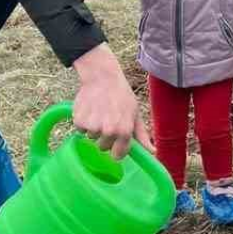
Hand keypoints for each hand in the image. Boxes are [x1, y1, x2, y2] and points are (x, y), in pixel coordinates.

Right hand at [72, 43, 153, 158]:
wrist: (103, 77)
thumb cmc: (122, 96)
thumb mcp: (135, 114)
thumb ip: (142, 136)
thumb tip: (153, 152)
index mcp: (124, 131)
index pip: (118, 155)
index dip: (117, 149)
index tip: (116, 142)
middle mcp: (109, 131)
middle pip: (103, 147)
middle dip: (105, 137)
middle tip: (108, 120)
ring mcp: (93, 126)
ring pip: (91, 138)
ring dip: (94, 128)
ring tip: (99, 111)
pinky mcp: (79, 121)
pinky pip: (80, 130)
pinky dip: (83, 122)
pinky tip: (90, 109)